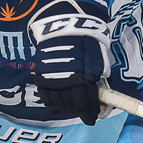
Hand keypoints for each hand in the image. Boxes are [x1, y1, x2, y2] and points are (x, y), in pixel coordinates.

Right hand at [28, 0, 109, 125]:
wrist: (65, 25)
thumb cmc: (87, 40)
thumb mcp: (99, 59)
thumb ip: (99, 78)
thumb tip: (101, 94)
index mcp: (85, 78)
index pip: (87, 103)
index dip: (90, 113)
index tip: (93, 118)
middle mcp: (68, 81)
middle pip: (73, 106)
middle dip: (80, 111)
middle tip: (84, 113)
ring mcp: (53, 79)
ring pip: (59, 102)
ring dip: (67, 107)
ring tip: (72, 106)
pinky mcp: (41, 75)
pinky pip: (46, 95)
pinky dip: (53, 100)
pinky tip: (58, 99)